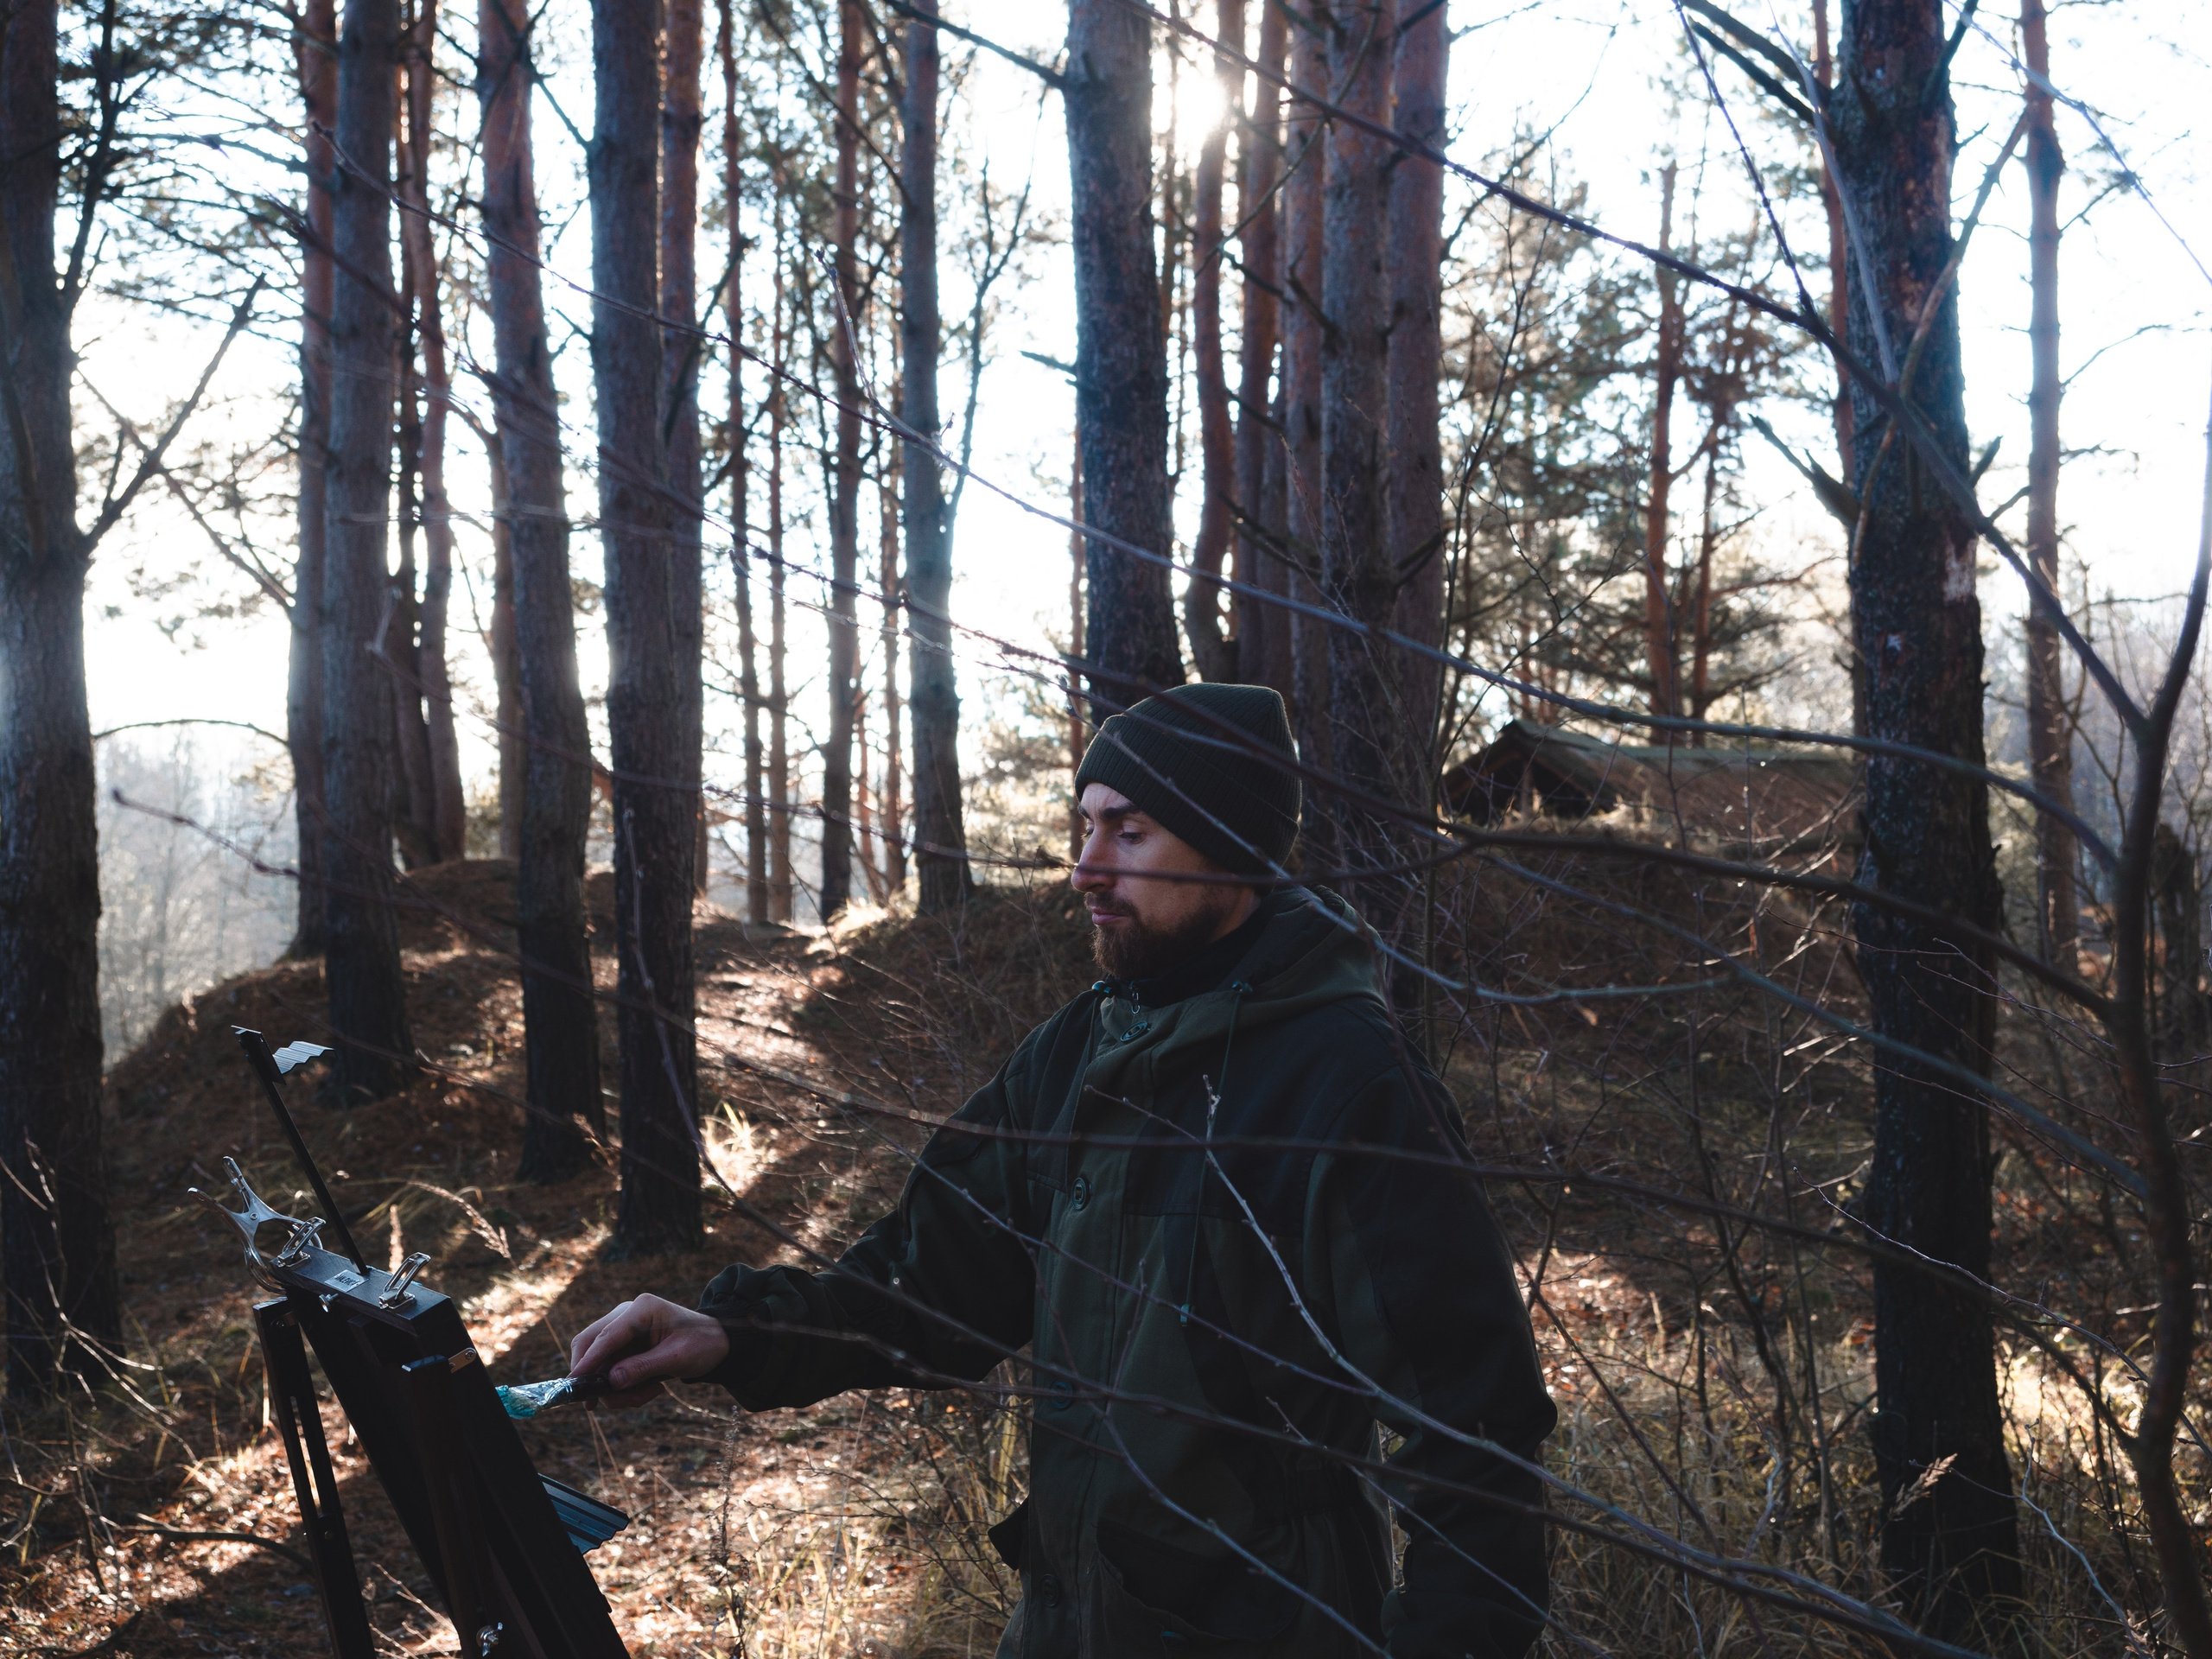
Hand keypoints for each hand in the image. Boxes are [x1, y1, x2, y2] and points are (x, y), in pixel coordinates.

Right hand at [566, 1294, 730, 1406]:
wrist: (717, 1343)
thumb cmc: (702, 1344)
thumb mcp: (677, 1358)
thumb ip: (643, 1368)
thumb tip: (611, 1382)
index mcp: (642, 1309)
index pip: (605, 1336)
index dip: (588, 1362)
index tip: (574, 1384)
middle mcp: (626, 1314)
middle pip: (590, 1345)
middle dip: (596, 1378)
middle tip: (606, 1403)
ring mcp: (623, 1330)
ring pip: (598, 1363)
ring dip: (616, 1388)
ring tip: (647, 1395)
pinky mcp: (624, 1345)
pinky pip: (609, 1369)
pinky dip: (623, 1386)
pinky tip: (648, 1390)